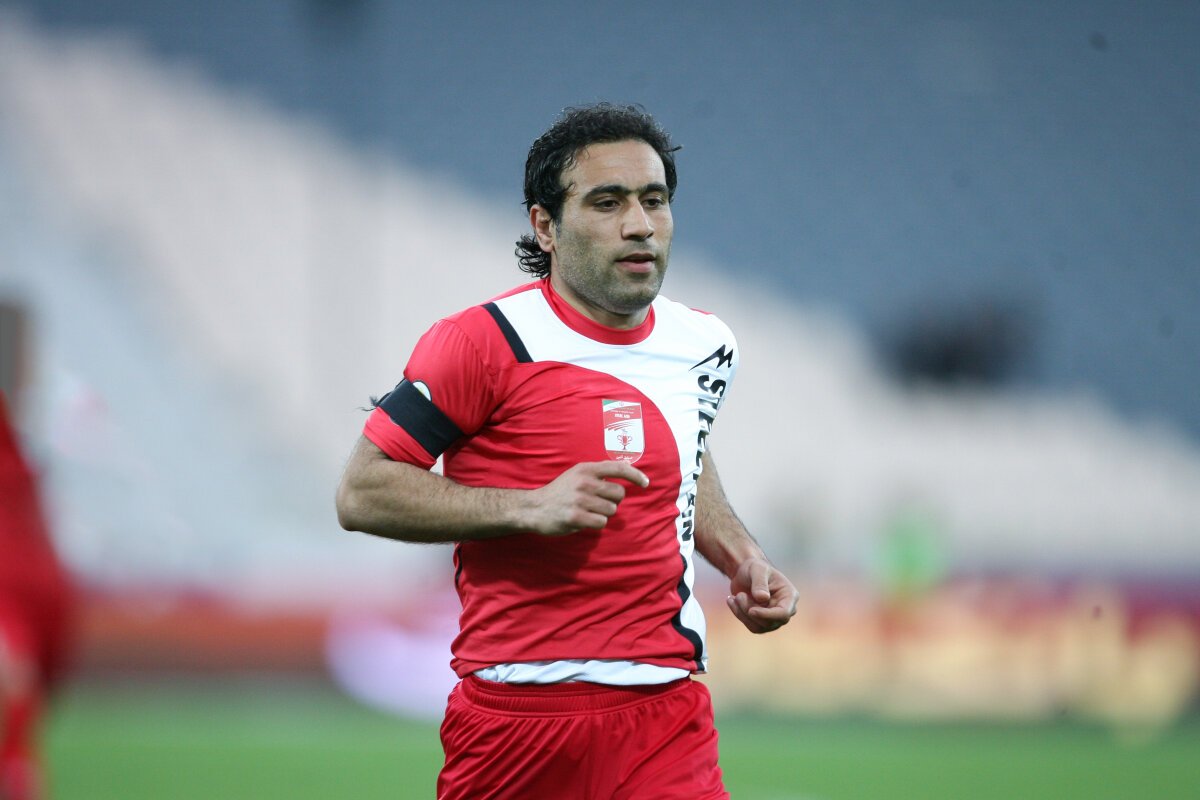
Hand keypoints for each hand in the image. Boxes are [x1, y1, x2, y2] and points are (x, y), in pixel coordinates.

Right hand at [526, 461, 648, 535]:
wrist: (534, 508)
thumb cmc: (560, 492)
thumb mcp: (576, 475)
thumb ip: (597, 473)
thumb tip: (624, 474)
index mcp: (586, 469)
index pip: (618, 467)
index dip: (636, 475)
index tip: (645, 483)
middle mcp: (584, 482)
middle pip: (619, 494)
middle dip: (613, 502)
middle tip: (599, 504)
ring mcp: (579, 499)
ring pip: (611, 510)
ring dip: (603, 514)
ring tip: (587, 512)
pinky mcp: (575, 517)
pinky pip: (601, 523)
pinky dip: (596, 524)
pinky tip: (583, 520)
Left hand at [726, 557, 797, 633]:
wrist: (746, 573)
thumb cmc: (754, 568)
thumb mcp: (757, 569)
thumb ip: (760, 582)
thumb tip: (763, 598)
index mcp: (790, 596)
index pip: (783, 613)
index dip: (767, 615)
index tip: (751, 610)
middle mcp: (785, 610)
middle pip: (769, 622)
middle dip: (750, 610)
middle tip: (739, 595)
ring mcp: (774, 618)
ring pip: (759, 627)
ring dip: (743, 613)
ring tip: (735, 596)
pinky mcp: (763, 623)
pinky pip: (751, 626)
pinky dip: (739, 615)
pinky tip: (732, 601)